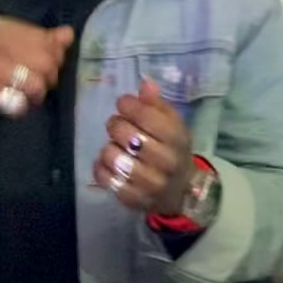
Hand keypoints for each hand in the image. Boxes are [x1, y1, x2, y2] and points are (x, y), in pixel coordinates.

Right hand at [0, 17, 73, 118]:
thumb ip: (33, 36)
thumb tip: (68, 34)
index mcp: (1, 26)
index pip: (46, 39)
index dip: (54, 55)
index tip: (46, 64)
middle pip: (47, 62)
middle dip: (49, 77)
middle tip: (39, 83)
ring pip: (37, 83)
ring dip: (36, 94)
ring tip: (26, 95)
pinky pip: (19, 102)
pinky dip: (20, 107)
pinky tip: (11, 103)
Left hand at [93, 80, 193, 214]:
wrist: (181, 190)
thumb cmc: (172, 150)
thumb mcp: (173, 125)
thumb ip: (157, 105)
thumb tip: (145, 84)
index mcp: (177, 139)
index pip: (147, 116)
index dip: (129, 105)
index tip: (123, 103)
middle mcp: (166, 162)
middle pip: (128, 136)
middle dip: (116, 125)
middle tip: (117, 125)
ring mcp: (150, 184)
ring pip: (114, 158)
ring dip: (109, 147)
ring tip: (115, 146)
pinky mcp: (133, 199)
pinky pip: (106, 179)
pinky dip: (101, 167)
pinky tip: (108, 163)